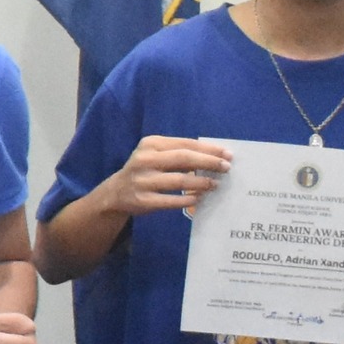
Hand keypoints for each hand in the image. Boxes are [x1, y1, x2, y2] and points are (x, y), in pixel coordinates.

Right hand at [98, 136, 231, 216]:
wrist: (116, 193)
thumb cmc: (145, 170)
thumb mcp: (156, 155)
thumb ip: (178, 153)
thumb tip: (213, 157)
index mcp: (151, 144)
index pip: (185, 144)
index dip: (209, 149)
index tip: (227, 154)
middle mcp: (145, 159)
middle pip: (183, 158)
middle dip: (209, 162)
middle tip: (227, 168)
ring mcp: (143, 180)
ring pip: (179, 180)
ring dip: (201, 182)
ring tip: (215, 184)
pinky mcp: (143, 200)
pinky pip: (170, 200)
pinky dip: (187, 199)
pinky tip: (199, 198)